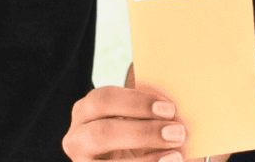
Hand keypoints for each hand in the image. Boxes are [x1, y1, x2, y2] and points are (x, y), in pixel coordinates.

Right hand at [62, 75, 189, 161]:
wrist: (128, 156)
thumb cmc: (137, 131)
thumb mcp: (139, 116)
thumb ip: (150, 110)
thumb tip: (174, 109)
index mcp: (86, 111)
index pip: (104, 99)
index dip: (136, 102)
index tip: (169, 109)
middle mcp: (77, 137)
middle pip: (103, 132)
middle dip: (143, 133)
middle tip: (177, 133)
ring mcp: (82, 161)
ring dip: (146, 160)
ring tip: (175, 155)